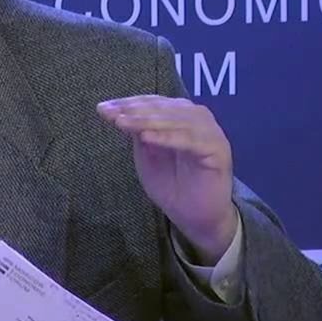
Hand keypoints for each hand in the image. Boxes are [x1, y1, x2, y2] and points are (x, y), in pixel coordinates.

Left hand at [97, 95, 237, 262]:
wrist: (196, 217)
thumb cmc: (172, 185)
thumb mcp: (147, 155)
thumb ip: (138, 133)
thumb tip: (116, 111)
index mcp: (181, 116)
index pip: (153, 103)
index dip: (127, 103)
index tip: (103, 108)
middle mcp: (198, 119)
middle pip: (163, 108)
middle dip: (133, 110)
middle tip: (110, 113)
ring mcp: (211, 133)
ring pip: (176, 121)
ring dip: (147, 121)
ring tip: (122, 123)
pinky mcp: (218, 151)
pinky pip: (190, 141)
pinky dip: (167, 138)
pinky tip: (146, 138)